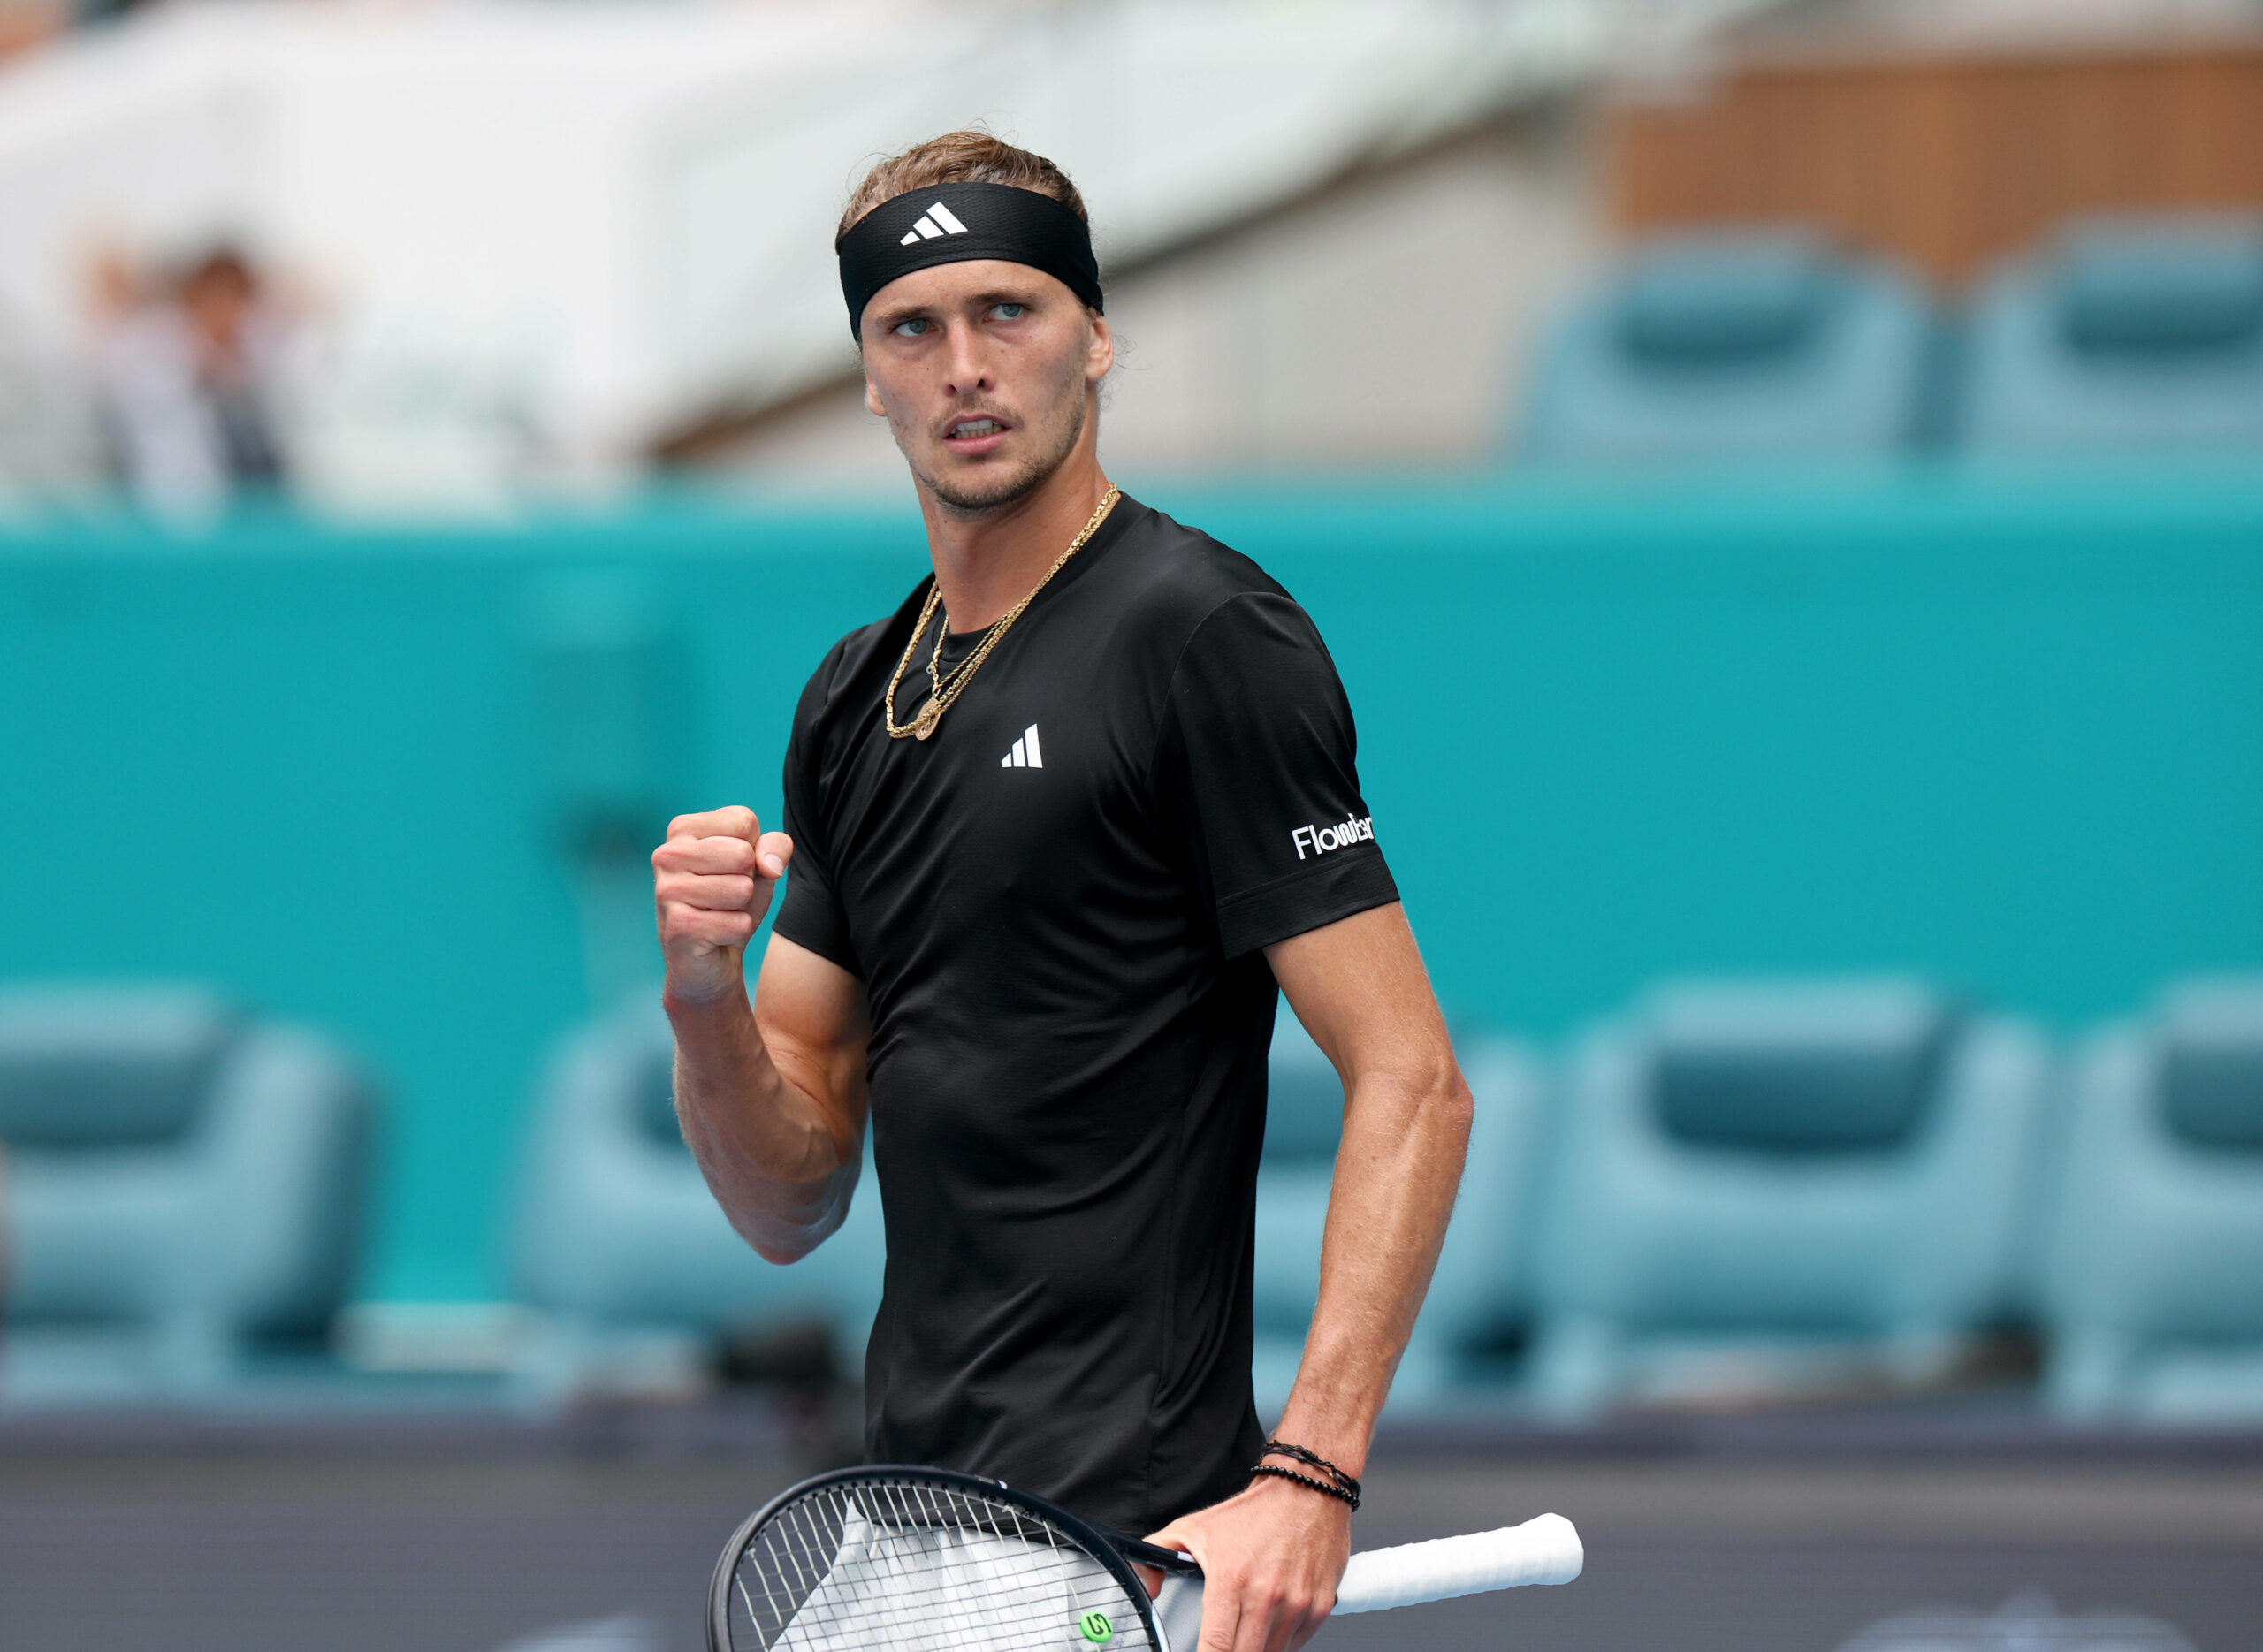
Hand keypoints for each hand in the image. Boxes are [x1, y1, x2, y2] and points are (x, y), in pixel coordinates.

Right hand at [653, 806, 793, 1004]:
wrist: (709, 961)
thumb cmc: (732, 903)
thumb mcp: (760, 866)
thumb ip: (775, 846)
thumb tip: (770, 865)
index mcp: (683, 830)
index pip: (744, 822)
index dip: (753, 850)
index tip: (731, 869)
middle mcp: (667, 855)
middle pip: (743, 854)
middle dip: (748, 881)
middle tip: (726, 897)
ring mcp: (667, 891)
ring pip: (742, 889)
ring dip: (742, 909)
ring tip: (719, 915)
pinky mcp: (678, 927)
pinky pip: (739, 924)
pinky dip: (738, 934)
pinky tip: (715, 936)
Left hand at [1143, 1476, 1348, 1651]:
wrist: (1307, 1492)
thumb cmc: (1253, 1514)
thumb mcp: (1193, 1529)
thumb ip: (1157, 1556)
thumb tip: (1143, 1586)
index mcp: (1230, 1580)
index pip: (1215, 1648)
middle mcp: (1265, 1596)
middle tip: (1221, 1642)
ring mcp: (1295, 1605)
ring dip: (1253, 1650)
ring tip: (1245, 1628)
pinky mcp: (1318, 1608)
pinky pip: (1294, 1646)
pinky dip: (1279, 1643)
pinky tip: (1270, 1622)